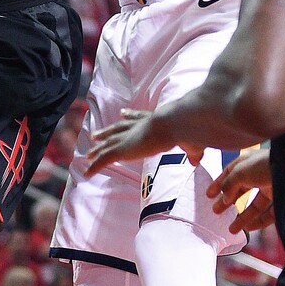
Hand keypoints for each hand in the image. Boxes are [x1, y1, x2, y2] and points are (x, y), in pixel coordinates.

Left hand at [85, 108, 203, 174]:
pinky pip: (104, 159)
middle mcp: (136, 128)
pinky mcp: (122, 149)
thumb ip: (192, 150)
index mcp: (151, 122)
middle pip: (117, 130)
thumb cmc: (184, 131)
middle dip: (106, 133)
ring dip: (97, 150)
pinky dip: (95, 165)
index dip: (130, 117)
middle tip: (96, 135)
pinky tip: (87, 171)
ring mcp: (127, 138)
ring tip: (88, 154)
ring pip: (107, 145)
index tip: (123, 114)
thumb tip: (197, 159)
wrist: (174, 123)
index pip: (137, 119)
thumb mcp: (190, 142)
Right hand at [206, 147, 273, 232]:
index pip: (229, 173)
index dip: (218, 183)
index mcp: (247, 162)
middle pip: (240, 190)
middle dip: (228, 201)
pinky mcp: (281, 201)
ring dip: (242, 216)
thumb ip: (229, 185)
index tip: (209, 195)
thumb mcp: (240, 172)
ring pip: (254, 205)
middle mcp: (258, 174)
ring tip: (231, 228)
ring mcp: (270, 187)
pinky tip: (248, 228)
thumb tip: (223, 198)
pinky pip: (268, 214)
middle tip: (216, 211)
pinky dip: (258, 221)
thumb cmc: (264, 165)